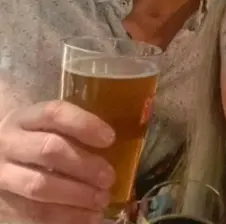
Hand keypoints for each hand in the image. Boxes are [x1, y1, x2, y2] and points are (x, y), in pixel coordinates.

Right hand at [0, 100, 115, 223]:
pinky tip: (88, 216)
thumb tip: (113, 142)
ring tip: (101, 199)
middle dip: (84, 165)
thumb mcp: (47, 125)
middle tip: (109, 176)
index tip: (110, 138)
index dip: (84, 124)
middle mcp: (9, 143)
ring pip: (39, 185)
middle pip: (49, 150)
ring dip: (76, 195)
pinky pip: (32, 214)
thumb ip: (73, 129)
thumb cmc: (34, 138)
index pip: (55, 113)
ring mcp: (2, 175)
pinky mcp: (1, 203)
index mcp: (26, 117)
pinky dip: (65, 217)